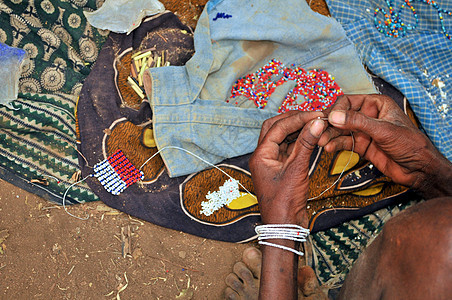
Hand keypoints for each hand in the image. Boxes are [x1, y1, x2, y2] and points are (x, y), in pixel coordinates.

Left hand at [250, 111, 324, 226]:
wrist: (284, 226)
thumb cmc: (285, 202)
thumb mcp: (297, 170)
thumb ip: (306, 144)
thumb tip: (316, 122)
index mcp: (260, 155)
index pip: (277, 127)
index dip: (297, 118)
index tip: (316, 115)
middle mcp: (263, 156)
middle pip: (275, 128)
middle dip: (293, 119)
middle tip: (313, 116)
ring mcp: (271, 162)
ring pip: (282, 138)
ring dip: (297, 130)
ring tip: (315, 124)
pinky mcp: (281, 169)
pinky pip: (288, 149)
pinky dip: (299, 142)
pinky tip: (312, 138)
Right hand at [319, 94, 451, 197]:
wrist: (419, 169)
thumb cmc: (410, 144)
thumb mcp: (383, 130)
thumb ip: (357, 122)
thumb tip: (335, 116)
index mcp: (376, 104)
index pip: (348, 101)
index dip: (337, 109)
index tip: (329, 119)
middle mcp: (368, 116)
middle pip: (341, 116)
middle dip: (329, 124)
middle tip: (318, 131)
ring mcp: (364, 132)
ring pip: (341, 130)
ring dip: (330, 135)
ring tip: (321, 142)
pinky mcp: (362, 146)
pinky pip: (345, 143)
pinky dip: (336, 145)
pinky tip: (329, 148)